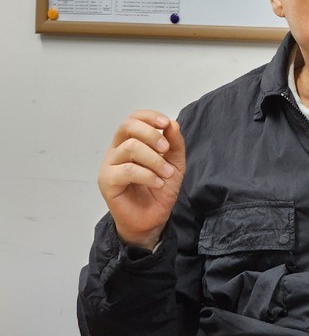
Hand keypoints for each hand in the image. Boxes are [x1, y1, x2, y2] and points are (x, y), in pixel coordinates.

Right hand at [97, 110, 185, 249]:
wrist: (152, 219)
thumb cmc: (159, 189)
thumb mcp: (174, 163)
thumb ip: (174, 143)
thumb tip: (172, 124)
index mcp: (130, 141)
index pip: (134, 118)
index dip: (150, 116)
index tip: (166, 123)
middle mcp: (116, 150)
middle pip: (127, 126)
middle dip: (151, 133)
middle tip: (166, 148)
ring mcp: (109, 165)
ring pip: (130, 148)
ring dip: (154, 159)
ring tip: (166, 173)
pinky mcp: (107, 182)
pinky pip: (127, 170)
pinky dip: (148, 175)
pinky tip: (158, 183)